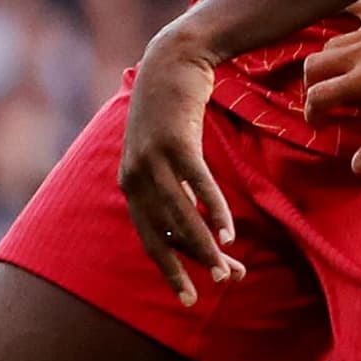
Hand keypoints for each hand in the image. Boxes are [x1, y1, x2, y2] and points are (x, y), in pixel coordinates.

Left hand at [118, 29, 241, 307]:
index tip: (191, 299)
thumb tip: (196, 224)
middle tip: (218, 288)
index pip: (151, 238)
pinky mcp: (175, 140)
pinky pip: (197, 183)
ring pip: (180, 213)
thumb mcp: (166, 154)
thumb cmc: (174, 112)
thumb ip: (173, 187)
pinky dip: (212, 209)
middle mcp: (135, 176)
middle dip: (191, 265)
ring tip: (229, 269)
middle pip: (165, 232)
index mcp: (131, 185)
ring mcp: (153, 158)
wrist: (171, 62)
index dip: (171, 270)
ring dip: (204, 246)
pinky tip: (228, 232)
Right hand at [298, 0, 360, 175]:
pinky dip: (341, 9)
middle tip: (324, 98)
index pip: (319, 96)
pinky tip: (338, 14)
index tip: (319, 122)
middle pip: (315, 66)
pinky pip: (354, 5)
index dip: (312, 112)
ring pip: (332, 41)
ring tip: (337, 72)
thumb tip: (356, 166)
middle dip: (312, 85)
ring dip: (328, 59)